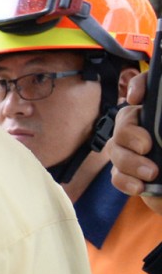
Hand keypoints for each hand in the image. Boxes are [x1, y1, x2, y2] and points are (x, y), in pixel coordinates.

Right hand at [109, 76, 161, 211]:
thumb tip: (141, 104)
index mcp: (158, 114)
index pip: (145, 87)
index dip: (139, 86)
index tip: (137, 99)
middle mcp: (144, 127)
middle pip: (123, 123)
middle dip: (130, 135)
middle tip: (147, 147)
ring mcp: (133, 150)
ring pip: (116, 150)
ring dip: (130, 162)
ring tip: (152, 173)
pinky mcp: (129, 174)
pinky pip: (116, 175)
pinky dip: (126, 181)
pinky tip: (140, 186)